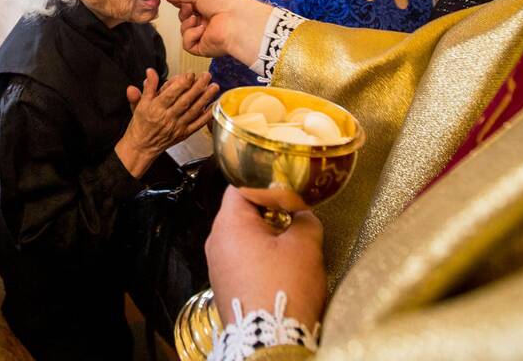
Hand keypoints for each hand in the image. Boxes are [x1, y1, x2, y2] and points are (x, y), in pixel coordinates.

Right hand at [116, 68, 218, 177]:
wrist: (143, 146)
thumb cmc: (142, 124)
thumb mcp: (140, 103)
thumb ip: (148, 87)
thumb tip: (150, 71)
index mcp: (156, 108)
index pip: (171, 94)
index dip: (181, 83)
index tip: (191, 74)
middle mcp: (168, 117)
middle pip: (185, 101)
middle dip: (198, 87)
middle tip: (207, 75)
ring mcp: (177, 126)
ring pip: (194, 111)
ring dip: (205, 98)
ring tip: (214, 87)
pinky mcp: (184, 133)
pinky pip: (197, 124)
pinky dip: (207, 115)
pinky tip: (214, 106)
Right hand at [161, 0, 272, 65]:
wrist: (237, 21)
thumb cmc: (227, 3)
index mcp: (209, 6)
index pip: (188, 5)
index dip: (180, 2)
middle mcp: (208, 20)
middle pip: (183, 18)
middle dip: (183, 11)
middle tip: (190, 7)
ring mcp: (205, 34)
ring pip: (183, 30)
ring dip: (187, 23)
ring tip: (197, 18)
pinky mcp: (203, 47)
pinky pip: (187, 44)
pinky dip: (190, 35)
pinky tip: (201, 30)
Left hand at [207, 187, 324, 328]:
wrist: (269, 339)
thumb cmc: (284, 289)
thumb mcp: (305, 245)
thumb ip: (306, 219)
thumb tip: (304, 216)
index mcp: (229, 224)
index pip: (240, 185)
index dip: (266, 183)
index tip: (287, 190)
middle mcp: (216, 242)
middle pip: (241, 211)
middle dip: (269, 211)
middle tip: (294, 215)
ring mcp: (217, 265)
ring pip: (242, 236)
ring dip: (266, 235)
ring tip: (291, 242)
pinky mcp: (224, 285)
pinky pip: (241, 258)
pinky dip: (259, 256)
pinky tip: (281, 266)